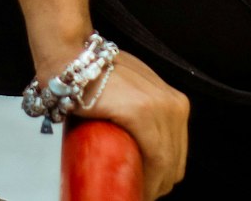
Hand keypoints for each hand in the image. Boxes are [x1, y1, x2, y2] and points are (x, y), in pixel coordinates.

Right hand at [75, 48, 189, 200]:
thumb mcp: (133, 94)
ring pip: (167, 163)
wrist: (74, 62)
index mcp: (176, 103)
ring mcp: (161, 106)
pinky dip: (150, 179)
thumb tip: (138, 146)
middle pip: (175, 161)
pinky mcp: (143, 112)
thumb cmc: (98, 80)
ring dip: (153, 184)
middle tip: (134, 190)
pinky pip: (157, 157)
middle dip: (158, 183)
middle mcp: (175, 104)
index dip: (163, 177)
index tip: (145, 189)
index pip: (177, 152)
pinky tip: (137, 186)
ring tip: (131, 189)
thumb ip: (144, 112)